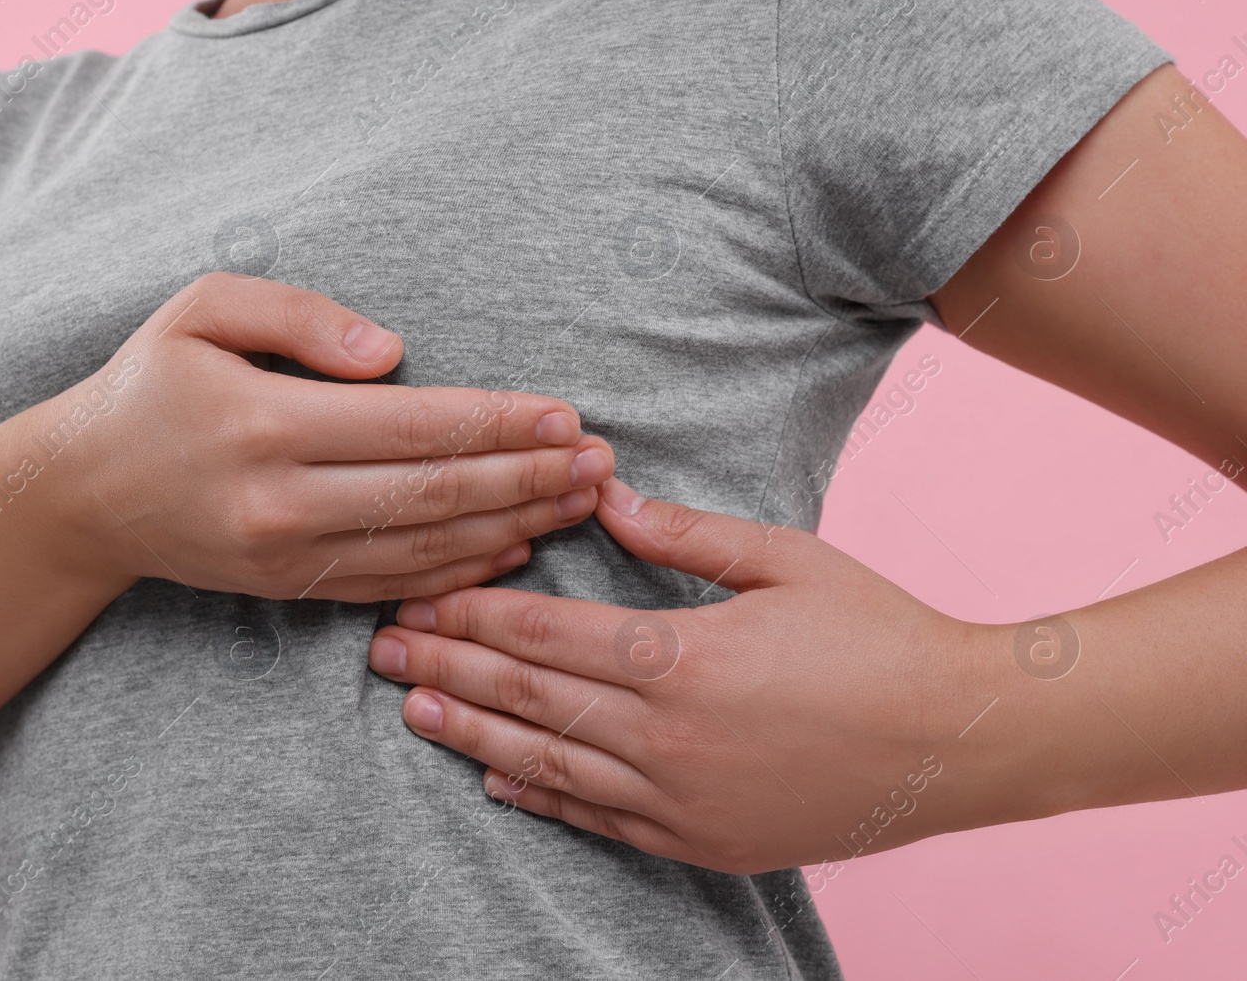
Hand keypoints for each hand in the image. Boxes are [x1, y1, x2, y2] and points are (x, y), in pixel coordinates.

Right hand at [29, 272, 613, 600]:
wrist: (83, 494)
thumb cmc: (151, 385)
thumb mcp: (201, 311)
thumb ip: (299, 315)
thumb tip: (394, 351)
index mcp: (267, 424)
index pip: (413, 426)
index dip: (498, 423)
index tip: (565, 414)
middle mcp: (282, 502)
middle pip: (435, 492)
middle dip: (529, 477)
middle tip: (602, 462)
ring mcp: (288, 556)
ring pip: (427, 547)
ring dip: (514, 524)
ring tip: (581, 500)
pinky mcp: (291, 588)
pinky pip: (395, 585)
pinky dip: (463, 569)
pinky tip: (516, 546)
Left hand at [366, 476, 1027, 873]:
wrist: (962, 742)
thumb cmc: (879, 637)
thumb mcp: (785, 561)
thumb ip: (686, 535)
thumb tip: (607, 500)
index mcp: (679, 659)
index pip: (542, 637)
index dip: (471, 619)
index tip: (417, 602)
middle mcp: (664, 739)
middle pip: (527, 701)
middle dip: (445, 673)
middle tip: (380, 654)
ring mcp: (680, 802)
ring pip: (547, 766)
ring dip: (472, 738)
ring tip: (412, 714)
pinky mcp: (703, 843)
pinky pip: (600, 823)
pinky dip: (542, 800)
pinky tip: (498, 784)